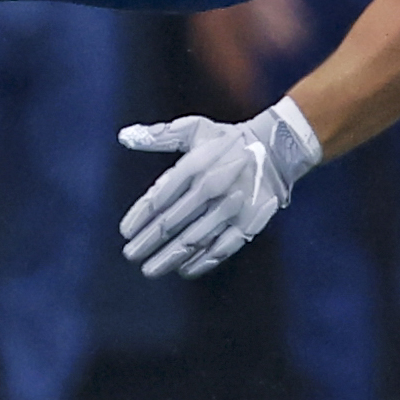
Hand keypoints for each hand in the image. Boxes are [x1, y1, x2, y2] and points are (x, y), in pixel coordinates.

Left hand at [118, 99, 322, 277]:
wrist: (275, 149)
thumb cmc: (226, 140)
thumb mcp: (193, 129)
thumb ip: (158, 135)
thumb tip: (124, 136)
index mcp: (195, 164)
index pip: (159, 197)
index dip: (139, 217)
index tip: (125, 232)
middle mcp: (211, 187)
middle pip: (172, 222)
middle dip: (148, 242)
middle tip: (130, 255)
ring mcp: (231, 208)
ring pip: (193, 240)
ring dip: (169, 257)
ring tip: (150, 269)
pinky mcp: (248, 223)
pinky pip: (221, 249)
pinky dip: (201, 262)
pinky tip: (184, 270)